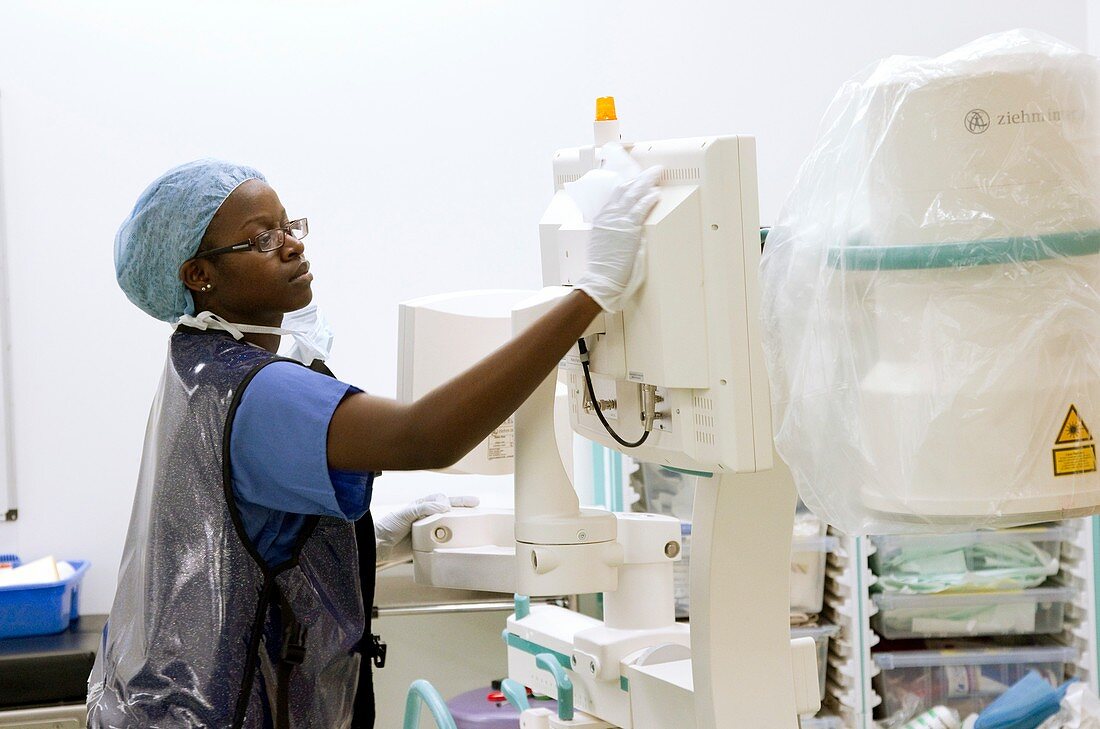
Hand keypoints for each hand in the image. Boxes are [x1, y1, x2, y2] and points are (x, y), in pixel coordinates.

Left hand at [374, 493, 479, 568]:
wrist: (379, 547)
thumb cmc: (388, 526)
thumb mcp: (405, 513)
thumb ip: (423, 507)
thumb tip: (443, 505)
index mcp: (422, 505)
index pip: (442, 498)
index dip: (454, 499)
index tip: (462, 504)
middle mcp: (427, 516)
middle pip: (450, 509)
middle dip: (464, 506)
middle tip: (476, 505)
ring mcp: (429, 529)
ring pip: (449, 524)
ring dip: (460, 522)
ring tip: (472, 522)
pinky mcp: (429, 543)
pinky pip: (444, 540)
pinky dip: (452, 539)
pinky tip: (460, 540)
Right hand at [574, 166, 661, 311]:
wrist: (600, 279)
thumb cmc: (602, 267)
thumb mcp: (601, 242)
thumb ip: (612, 231)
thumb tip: (625, 227)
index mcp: (601, 218)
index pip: (615, 194)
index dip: (627, 183)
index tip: (636, 177)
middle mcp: (608, 215)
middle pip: (624, 189)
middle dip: (639, 177)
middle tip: (651, 170)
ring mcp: (617, 221)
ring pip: (633, 194)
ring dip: (646, 182)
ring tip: (656, 174)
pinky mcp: (628, 229)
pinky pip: (640, 208)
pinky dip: (648, 199)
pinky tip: (656, 193)